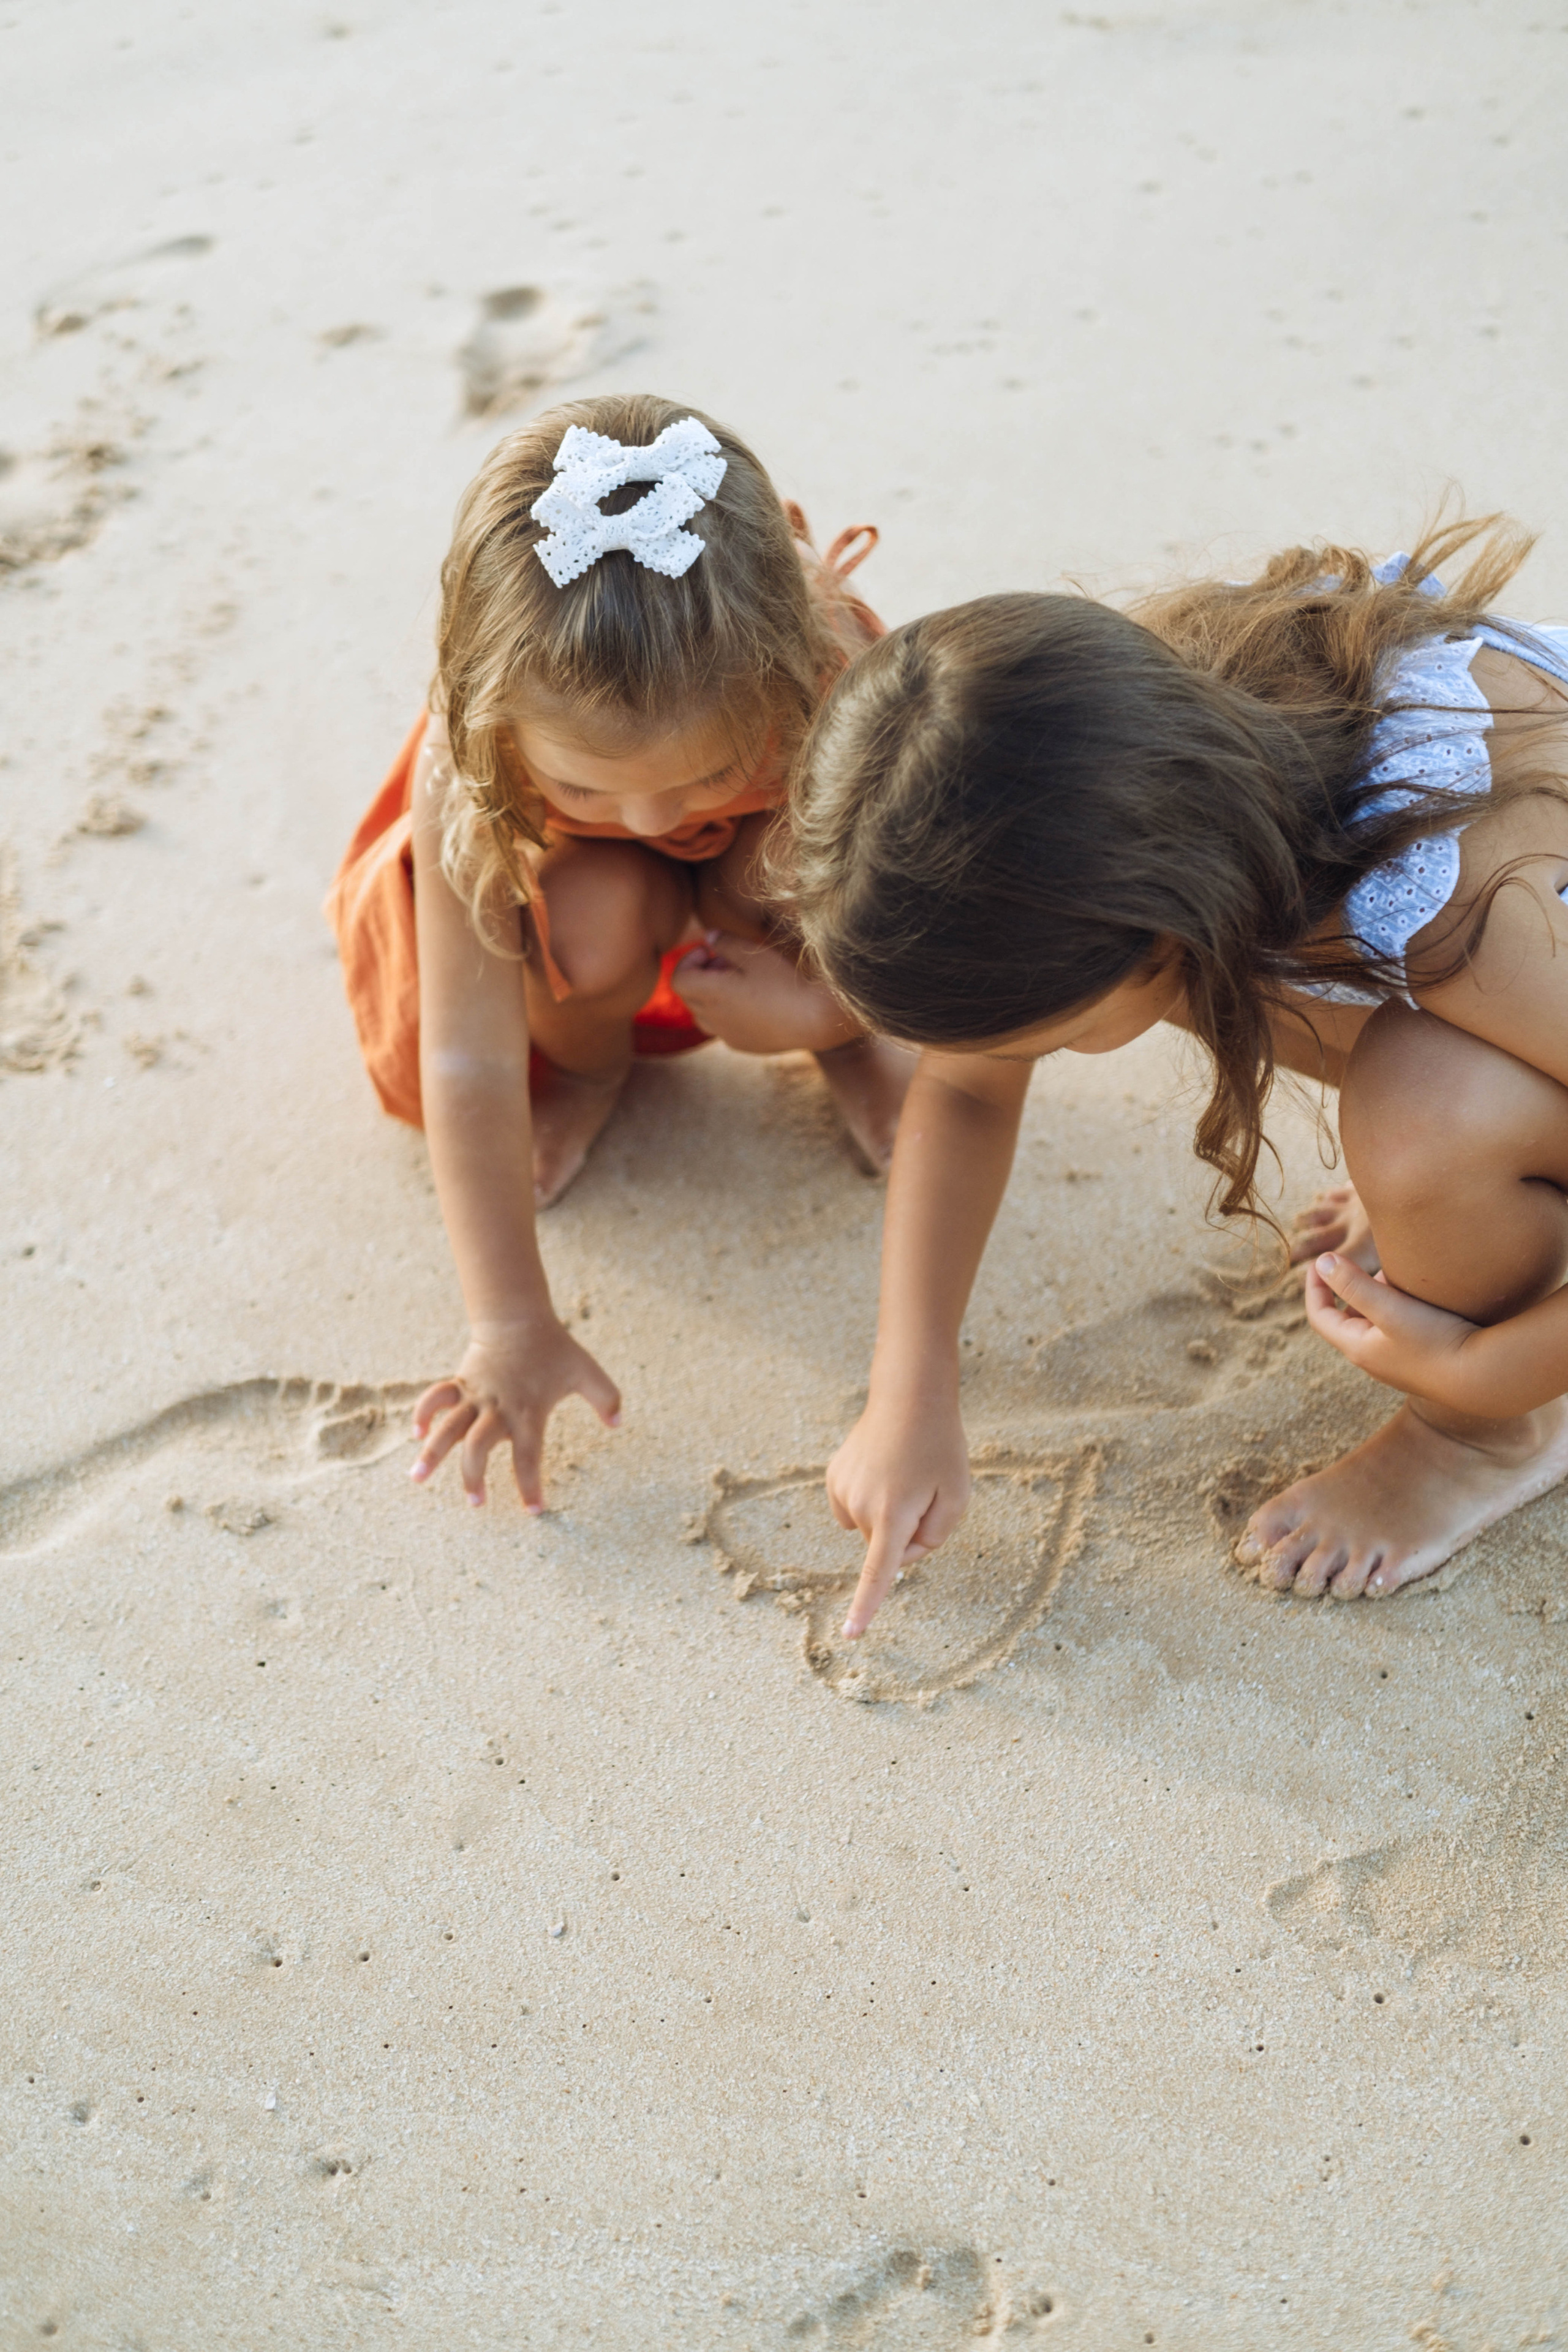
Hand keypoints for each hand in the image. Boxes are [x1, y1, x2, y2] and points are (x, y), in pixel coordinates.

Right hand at [409, 1317, 620, 1510]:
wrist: (518, 1317)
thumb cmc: (555, 1348)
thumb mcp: (586, 1370)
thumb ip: (606, 1397)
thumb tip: (618, 1423)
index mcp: (528, 1412)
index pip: (528, 1456)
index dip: (530, 1485)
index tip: (534, 1510)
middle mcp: (498, 1408)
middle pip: (477, 1447)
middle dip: (472, 1477)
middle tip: (476, 1503)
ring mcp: (475, 1396)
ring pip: (448, 1426)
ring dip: (432, 1452)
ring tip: (416, 1478)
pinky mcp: (460, 1384)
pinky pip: (435, 1398)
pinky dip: (423, 1414)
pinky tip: (417, 1434)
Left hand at [672, 932, 857, 1054]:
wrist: (816, 1019)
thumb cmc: (786, 982)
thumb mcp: (755, 954)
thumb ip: (727, 943)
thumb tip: (708, 937)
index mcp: (712, 994)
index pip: (678, 979)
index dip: (688, 960)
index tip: (709, 950)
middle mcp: (714, 1018)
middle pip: (689, 996)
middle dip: (701, 975)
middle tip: (727, 962)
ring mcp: (728, 1035)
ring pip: (703, 1016)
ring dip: (711, 997)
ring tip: (739, 983)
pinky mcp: (743, 1045)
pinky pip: (722, 1029)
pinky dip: (726, 1013)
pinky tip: (754, 1003)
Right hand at [826, 1391, 972, 1638]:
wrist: (909, 1397)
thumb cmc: (940, 1446)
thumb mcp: (956, 1496)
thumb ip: (934, 1537)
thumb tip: (901, 1554)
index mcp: (893, 1514)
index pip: (878, 1572)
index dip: (866, 1607)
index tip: (850, 1635)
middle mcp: (860, 1506)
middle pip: (884, 1548)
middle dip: (904, 1534)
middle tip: (924, 1493)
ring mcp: (842, 1489)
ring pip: (868, 1528)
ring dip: (887, 1514)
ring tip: (903, 1474)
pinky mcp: (833, 1477)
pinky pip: (853, 1509)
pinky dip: (869, 1500)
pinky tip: (883, 1471)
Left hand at [1305, 1252, 1482, 1408]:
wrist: (1484, 1377)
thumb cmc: (1435, 1341)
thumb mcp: (1390, 1307)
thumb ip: (1353, 1284)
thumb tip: (1320, 1263)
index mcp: (1357, 1347)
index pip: (1319, 1316)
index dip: (1314, 1287)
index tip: (1317, 1262)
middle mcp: (1372, 1360)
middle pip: (1347, 1318)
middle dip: (1351, 1288)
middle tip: (1366, 1263)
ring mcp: (1396, 1364)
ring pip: (1375, 1323)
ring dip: (1378, 1297)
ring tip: (1396, 1276)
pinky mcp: (1419, 1363)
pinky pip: (1397, 1331)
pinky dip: (1398, 1309)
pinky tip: (1421, 1297)